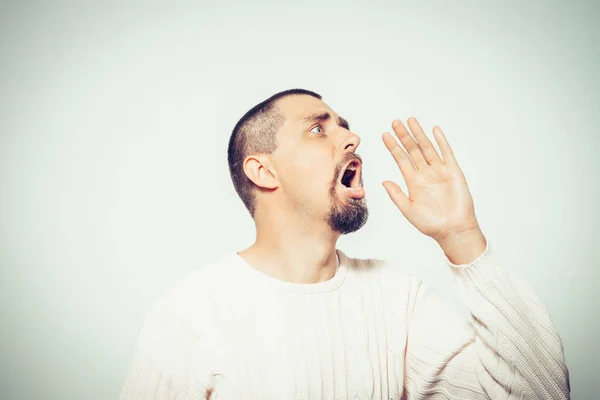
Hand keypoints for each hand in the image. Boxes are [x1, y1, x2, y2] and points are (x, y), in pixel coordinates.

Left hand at [381, 117, 480, 242]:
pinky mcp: (453, 172)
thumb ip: (396, 195)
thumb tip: (384, 181)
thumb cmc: (431, 224)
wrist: (452, 230)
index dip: (393, 147)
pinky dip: (441, 141)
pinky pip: (447, 153)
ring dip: (419, 134)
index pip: (401, 159)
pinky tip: (434, 130)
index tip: (385, 135)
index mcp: (413, 182)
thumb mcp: (408, 209)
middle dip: (403, 136)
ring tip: (410, 120)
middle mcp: (425, 174)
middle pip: (412, 150)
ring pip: (427, 148)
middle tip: (395, 122)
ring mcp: (439, 171)